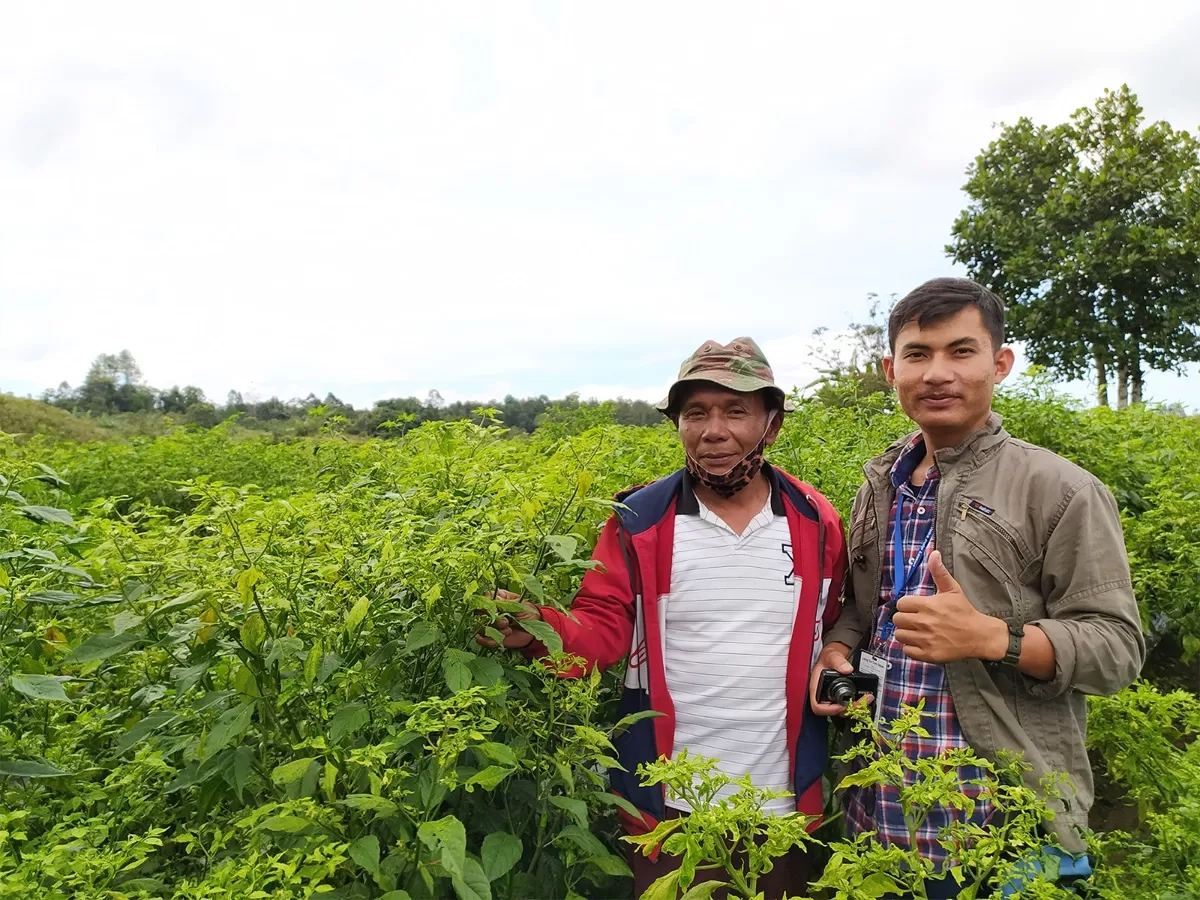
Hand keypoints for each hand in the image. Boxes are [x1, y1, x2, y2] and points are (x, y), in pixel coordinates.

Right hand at [474, 588, 543, 649]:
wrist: (534, 630)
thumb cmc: (528, 612)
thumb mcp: (520, 604)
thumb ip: (506, 602)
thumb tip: (492, 599)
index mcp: (498, 598)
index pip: (485, 597)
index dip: (487, 602)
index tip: (495, 608)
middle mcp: (490, 611)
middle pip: (479, 613)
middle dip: (492, 618)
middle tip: (506, 622)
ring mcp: (489, 624)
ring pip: (480, 626)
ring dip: (493, 630)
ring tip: (508, 630)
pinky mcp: (490, 637)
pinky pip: (481, 640)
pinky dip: (487, 640)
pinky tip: (500, 638)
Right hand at [810, 641, 860, 715]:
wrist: (834, 658)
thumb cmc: (827, 659)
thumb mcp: (831, 656)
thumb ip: (838, 661)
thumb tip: (847, 669)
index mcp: (816, 689)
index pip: (818, 707)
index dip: (829, 709)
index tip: (842, 705)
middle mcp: (823, 697)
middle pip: (833, 711)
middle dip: (849, 708)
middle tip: (862, 700)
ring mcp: (832, 699)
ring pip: (842, 711)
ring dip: (855, 707)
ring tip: (866, 698)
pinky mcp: (841, 699)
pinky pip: (848, 706)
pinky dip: (857, 704)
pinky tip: (864, 698)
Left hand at [891, 550, 1007, 662]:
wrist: (980, 635)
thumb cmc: (964, 612)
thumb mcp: (952, 589)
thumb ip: (939, 572)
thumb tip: (933, 553)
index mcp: (928, 605)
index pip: (901, 604)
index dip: (907, 605)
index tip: (915, 608)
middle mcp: (924, 622)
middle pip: (897, 619)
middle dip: (904, 619)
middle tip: (915, 620)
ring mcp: (926, 639)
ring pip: (900, 635)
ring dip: (906, 633)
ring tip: (917, 631)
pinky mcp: (929, 654)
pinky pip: (907, 651)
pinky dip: (911, 648)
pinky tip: (920, 642)